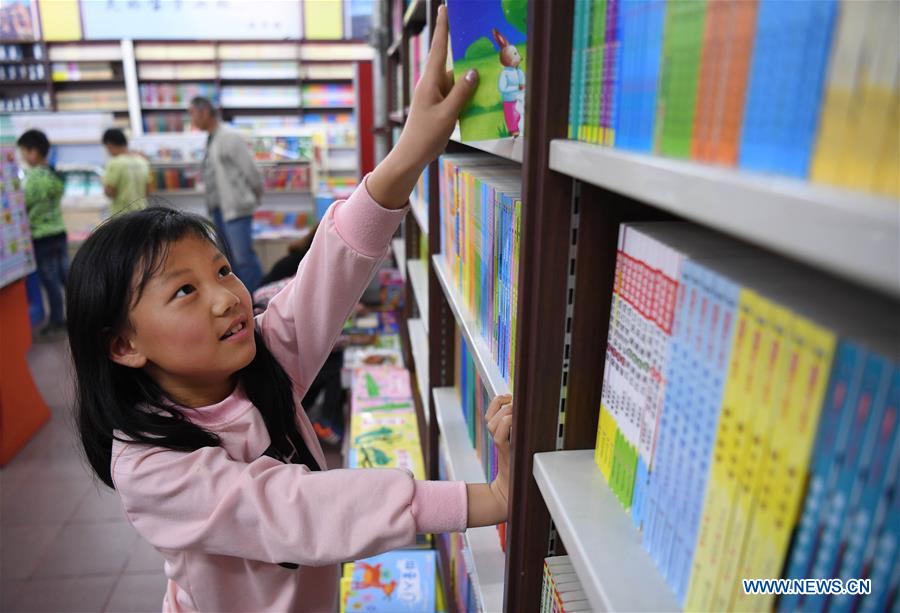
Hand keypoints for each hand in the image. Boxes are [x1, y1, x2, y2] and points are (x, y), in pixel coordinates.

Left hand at [367, 5, 477, 208]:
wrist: (412, 156)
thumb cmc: (425, 135)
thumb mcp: (447, 114)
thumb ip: (461, 92)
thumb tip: (473, 71)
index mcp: (430, 81)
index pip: (438, 48)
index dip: (443, 27)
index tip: (445, 8)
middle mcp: (432, 84)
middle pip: (453, 65)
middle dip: (469, 58)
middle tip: (486, 48)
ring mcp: (436, 95)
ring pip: (458, 82)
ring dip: (472, 83)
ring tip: (492, 77)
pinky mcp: (440, 106)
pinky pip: (458, 96)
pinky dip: (469, 96)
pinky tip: (484, 99)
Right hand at [486, 394, 512, 512]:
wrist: (510, 490)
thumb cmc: (518, 468)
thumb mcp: (519, 444)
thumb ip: (519, 430)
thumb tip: (529, 413)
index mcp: (499, 435)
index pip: (491, 414)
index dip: (497, 401)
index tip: (508, 395)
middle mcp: (497, 439)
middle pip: (490, 417)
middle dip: (500, 405)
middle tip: (513, 404)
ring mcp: (500, 446)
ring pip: (493, 424)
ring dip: (504, 414)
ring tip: (515, 413)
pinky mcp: (505, 454)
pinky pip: (500, 437)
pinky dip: (506, 426)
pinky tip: (515, 424)